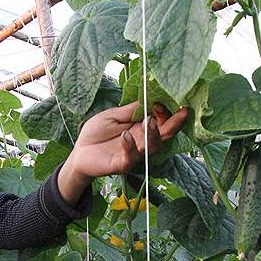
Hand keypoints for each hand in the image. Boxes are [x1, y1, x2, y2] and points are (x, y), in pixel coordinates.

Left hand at [71, 102, 188, 177]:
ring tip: (150, 121)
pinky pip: (130, 157)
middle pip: (164, 135)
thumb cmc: (96, 133)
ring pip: (152, 147)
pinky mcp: (122, 164)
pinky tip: (125, 135)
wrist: (80, 152)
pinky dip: (130, 146)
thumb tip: (149, 96)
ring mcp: (134, 154)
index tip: (167, 101)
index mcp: (141, 128)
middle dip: (173, 124)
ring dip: (153, 134)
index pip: (162, 121)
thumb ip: (131, 110)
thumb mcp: (113, 115)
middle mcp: (142, 142)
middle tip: (180, 114)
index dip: (167, 112)